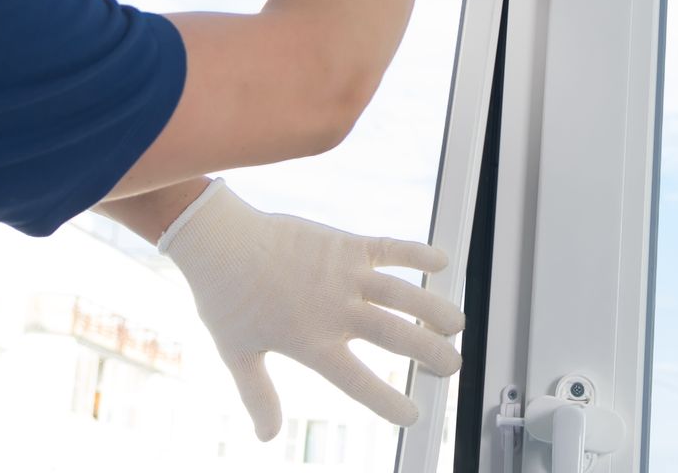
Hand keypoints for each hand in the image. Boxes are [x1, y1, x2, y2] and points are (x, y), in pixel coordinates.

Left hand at [158, 179, 465, 439]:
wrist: (219, 241)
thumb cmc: (225, 298)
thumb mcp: (237, 354)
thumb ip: (258, 394)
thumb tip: (266, 436)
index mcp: (312, 344)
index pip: (360, 381)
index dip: (390, 401)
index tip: (414, 414)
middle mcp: (336, 311)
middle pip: (397, 336)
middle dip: (432, 353)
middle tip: (453, 365)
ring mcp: (344, 275)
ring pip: (403, 294)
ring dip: (435, 309)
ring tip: (458, 325)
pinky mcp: (345, 244)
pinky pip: (390, 248)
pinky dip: (417, 253)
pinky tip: (442, 260)